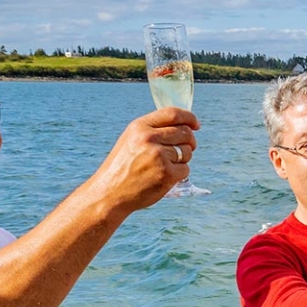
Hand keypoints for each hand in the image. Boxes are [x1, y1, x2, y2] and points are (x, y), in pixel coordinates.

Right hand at [77, 107, 199, 213]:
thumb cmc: (123, 167)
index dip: (189, 117)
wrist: (110, 192)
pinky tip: (165, 177)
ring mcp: (158, 156)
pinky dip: (179, 174)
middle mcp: (149, 138)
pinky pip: (185, 169)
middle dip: (190, 141)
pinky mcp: (166, 174)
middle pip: (185, 132)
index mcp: (140, 127)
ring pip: (187, 151)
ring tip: (166, 166)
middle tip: (186, 149)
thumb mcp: (132, 140)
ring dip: (183, 159)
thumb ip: (154, 130)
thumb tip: (185, 125)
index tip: (196, 124)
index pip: (173, 114)